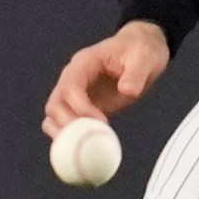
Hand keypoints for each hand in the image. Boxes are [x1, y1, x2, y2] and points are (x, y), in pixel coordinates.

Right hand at [43, 22, 170, 137]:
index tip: (102, 121)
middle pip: (55, 104)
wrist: (140, 51)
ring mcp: (75, 94)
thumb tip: (127, 91)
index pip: (70, 86)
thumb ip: (136, 74)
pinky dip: (69, 137)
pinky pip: (65, 124)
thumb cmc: (140, 51)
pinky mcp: (81, 108)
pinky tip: (85, 147)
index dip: (81, 106)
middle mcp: (73, 78)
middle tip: (91, 139)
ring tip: (85, 146)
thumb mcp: (144, 58)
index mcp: (84, 63)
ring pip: (53, 116)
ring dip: (64, 133)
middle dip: (68, 124)